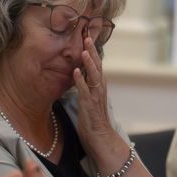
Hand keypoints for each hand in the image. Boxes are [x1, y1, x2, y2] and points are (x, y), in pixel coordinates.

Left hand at [72, 35, 120, 161]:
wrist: (101, 140)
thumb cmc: (93, 121)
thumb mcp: (89, 99)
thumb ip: (86, 86)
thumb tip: (79, 73)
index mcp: (99, 86)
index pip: (96, 64)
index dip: (92, 50)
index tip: (86, 36)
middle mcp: (100, 89)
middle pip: (97, 66)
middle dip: (92, 51)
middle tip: (86, 36)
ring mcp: (96, 97)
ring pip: (94, 76)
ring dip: (89, 63)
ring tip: (84, 50)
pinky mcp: (90, 106)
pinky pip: (85, 91)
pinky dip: (80, 81)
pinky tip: (75, 72)